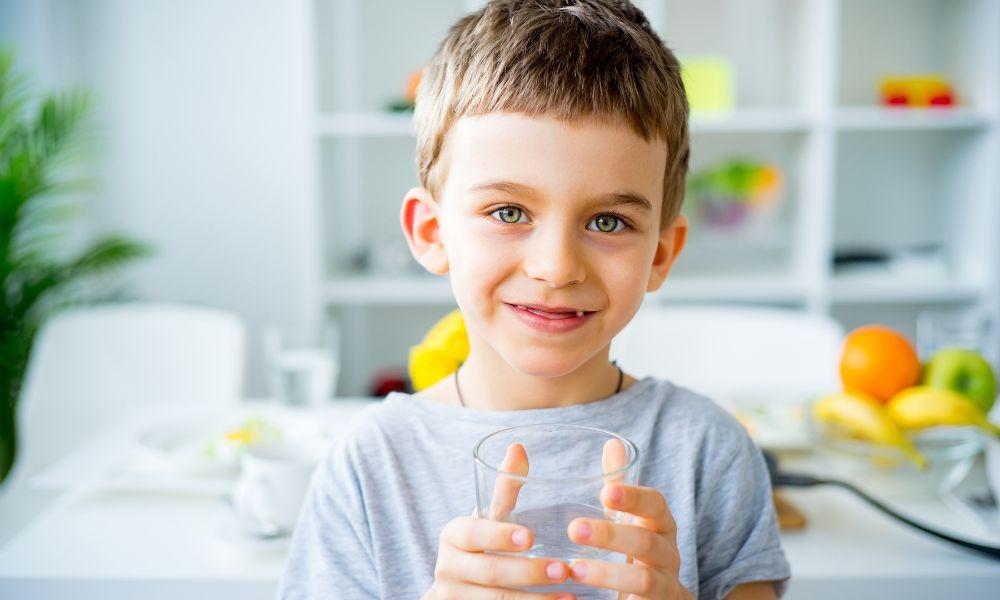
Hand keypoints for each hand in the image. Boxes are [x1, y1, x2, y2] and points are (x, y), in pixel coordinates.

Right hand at [423, 443, 575, 599]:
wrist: (457, 592)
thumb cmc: (483, 546)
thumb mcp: (490, 518)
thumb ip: (505, 488)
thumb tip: (518, 446)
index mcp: (453, 534)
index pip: (473, 533)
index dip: (499, 535)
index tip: (530, 537)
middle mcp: (447, 566)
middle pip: (489, 571)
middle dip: (528, 572)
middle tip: (563, 570)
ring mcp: (454, 596)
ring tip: (569, 597)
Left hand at [565, 440, 691, 599]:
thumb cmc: (639, 552)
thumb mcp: (632, 519)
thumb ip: (621, 488)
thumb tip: (612, 442)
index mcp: (660, 525)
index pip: (655, 504)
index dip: (633, 496)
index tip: (605, 491)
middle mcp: (668, 554)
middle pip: (646, 542)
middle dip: (611, 535)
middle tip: (574, 528)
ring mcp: (664, 585)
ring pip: (642, 579)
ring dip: (607, 574)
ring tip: (573, 569)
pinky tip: (584, 599)